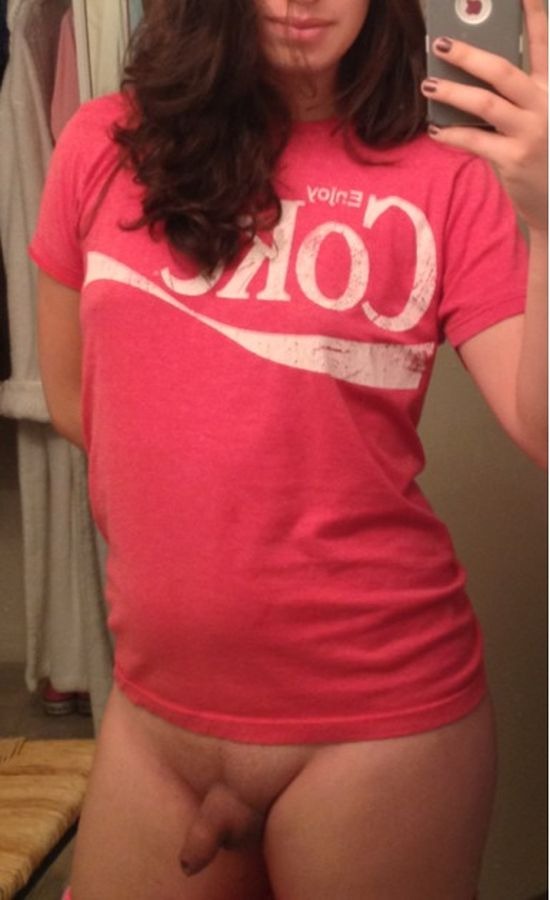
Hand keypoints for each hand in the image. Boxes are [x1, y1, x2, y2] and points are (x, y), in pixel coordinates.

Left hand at [421, 0, 547, 234]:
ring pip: (486, 103)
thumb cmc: (538, 152)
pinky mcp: (514, 158)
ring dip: (452, 93)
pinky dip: (451, 134)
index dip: (534, 14)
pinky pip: (475, 140)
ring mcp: (531, 132)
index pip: (542, 44)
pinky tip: (435, 130)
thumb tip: (466, 77)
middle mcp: (544, 105)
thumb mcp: (534, 117)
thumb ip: (511, 96)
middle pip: (504, 71)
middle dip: (469, 54)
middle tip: (441, 44)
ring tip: (428, 85)